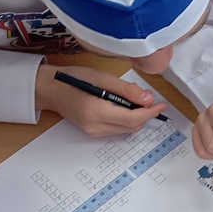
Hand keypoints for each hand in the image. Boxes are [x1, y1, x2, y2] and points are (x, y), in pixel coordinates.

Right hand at [36, 64, 166, 136]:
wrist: (51, 89)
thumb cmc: (74, 79)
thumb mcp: (102, 78)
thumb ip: (126, 89)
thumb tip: (148, 98)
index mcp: (95, 111)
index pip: (132, 119)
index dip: (150, 112)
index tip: (162, 104)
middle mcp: (94, 126)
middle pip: (132, 127)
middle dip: (144, 114)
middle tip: (148, 99)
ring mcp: (92, 132)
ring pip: (126, 130)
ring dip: (136, 117)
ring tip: (134, 101)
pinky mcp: (92, 133)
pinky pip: (117, 129)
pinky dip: (125, 120)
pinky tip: (122, 107)